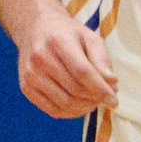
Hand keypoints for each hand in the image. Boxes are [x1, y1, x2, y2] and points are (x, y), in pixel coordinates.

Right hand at [17, 1, 116, 117]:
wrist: (35, 28)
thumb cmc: (66, 34)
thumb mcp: (89, 37)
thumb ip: (102, 59)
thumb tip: (112, 84)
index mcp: (58, 42)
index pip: (82, 72)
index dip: (100, 89)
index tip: (114, 100)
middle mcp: (41, 59)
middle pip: (75, 90)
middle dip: (95, 98)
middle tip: (105, 98)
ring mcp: (30, 75)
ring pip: (64, 103)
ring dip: (84, 108)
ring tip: (94, 101)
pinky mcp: (26, 88)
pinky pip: (52, 110)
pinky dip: (70, 113)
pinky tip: (79, 106)